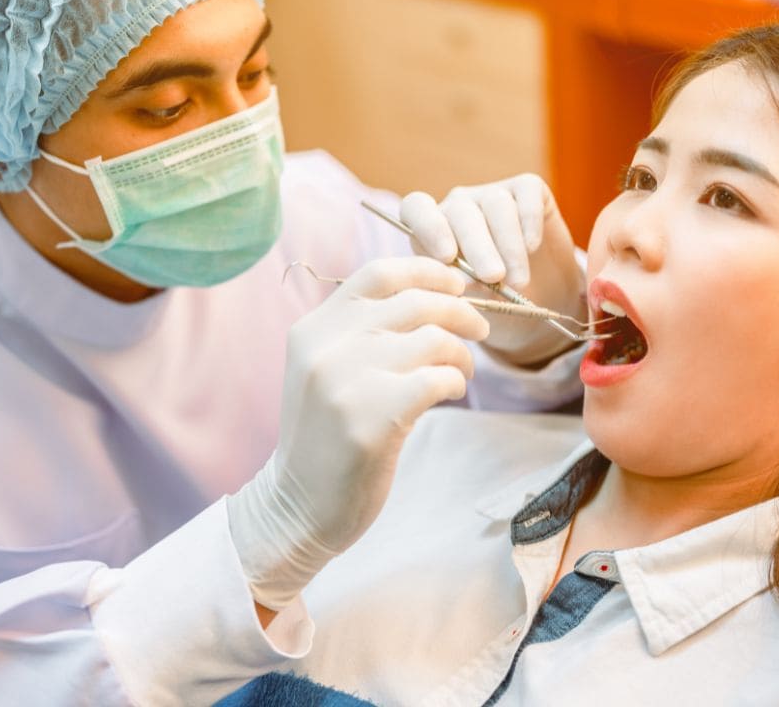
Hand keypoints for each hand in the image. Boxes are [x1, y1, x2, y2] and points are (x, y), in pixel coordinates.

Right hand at [227, 257, 488, 610]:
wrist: (299, 507)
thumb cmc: (327, 438)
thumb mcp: (327, 371)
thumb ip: (361, 333)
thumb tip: (434, 295)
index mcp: (312, 329)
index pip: (377, 274)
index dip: (426, 271)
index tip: (456, 284)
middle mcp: (325, 347)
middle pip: (414, 303)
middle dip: (460, 311)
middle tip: (480, 331)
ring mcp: (345, 382)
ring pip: (431, 339)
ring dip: (461, 353)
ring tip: (461, 372)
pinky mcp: (371, 419)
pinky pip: (437, 378)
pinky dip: (455, 381)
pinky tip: (450, 392)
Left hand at [400, 174, 586, 365]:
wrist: (542, 299)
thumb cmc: (496, 300)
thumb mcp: (472, 300)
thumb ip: (461, 286)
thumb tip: (463, 281)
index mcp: (434, 230)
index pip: (416, 208)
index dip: (429, 227)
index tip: (447, 257)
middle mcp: (460, 206)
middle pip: (461, 213)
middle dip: (478, 248)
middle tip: (492, 277)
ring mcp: (493, 194)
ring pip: (497, 205)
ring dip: (508, 246)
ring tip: (518, 281)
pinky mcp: (528, 188)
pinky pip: (526, 194)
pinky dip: (529, 222)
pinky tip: (532, 247)